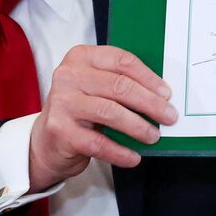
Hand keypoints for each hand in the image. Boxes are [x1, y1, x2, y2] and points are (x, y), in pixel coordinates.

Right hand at [28, 45, 177, 191]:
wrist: (46, 141)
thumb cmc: (80, 110)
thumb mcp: (95, 87)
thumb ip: (120, 83)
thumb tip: (161, 96)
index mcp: (81, 57)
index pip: (121, 61)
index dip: (149, 78)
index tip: (166, 93)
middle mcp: (68, 76)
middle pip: (119, 86)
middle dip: (150, 103)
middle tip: (169, 117)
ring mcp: (62, 103)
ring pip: (110, 113)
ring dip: (138, 127)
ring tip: (153, 136)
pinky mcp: (60, 131)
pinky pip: (99, 143)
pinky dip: (121, 152)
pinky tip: (134, 157)